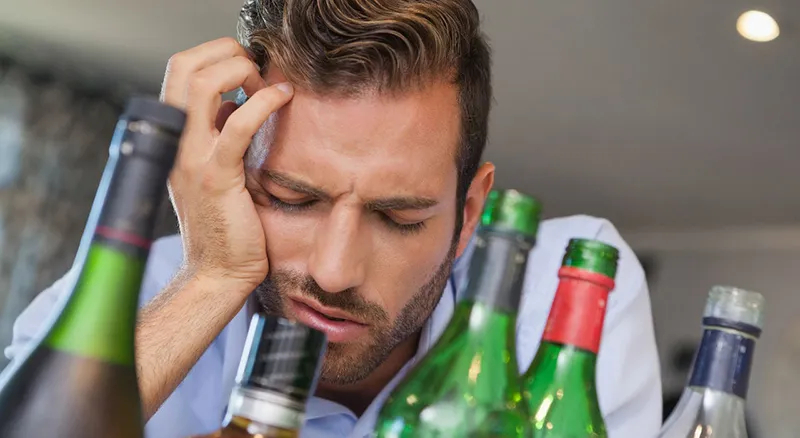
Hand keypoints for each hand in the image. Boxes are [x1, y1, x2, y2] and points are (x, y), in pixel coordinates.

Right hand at [160, 37, 293, 290]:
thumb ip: (216, 134)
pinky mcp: (217, 177)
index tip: (247, 72)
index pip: (178, 71)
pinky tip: (284, 100)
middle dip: (223, 51)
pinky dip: (264, 103)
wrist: (217, 273)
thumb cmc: (224, 222)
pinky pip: (237, 125)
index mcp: (173, 137)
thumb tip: (231, 102)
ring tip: (269, 84)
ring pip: (200, 84)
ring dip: (240, 69)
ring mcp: (191, 158)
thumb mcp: (214, 168)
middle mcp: (175, 142)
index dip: (213, 57)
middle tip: (256, 69)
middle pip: (181, 66)